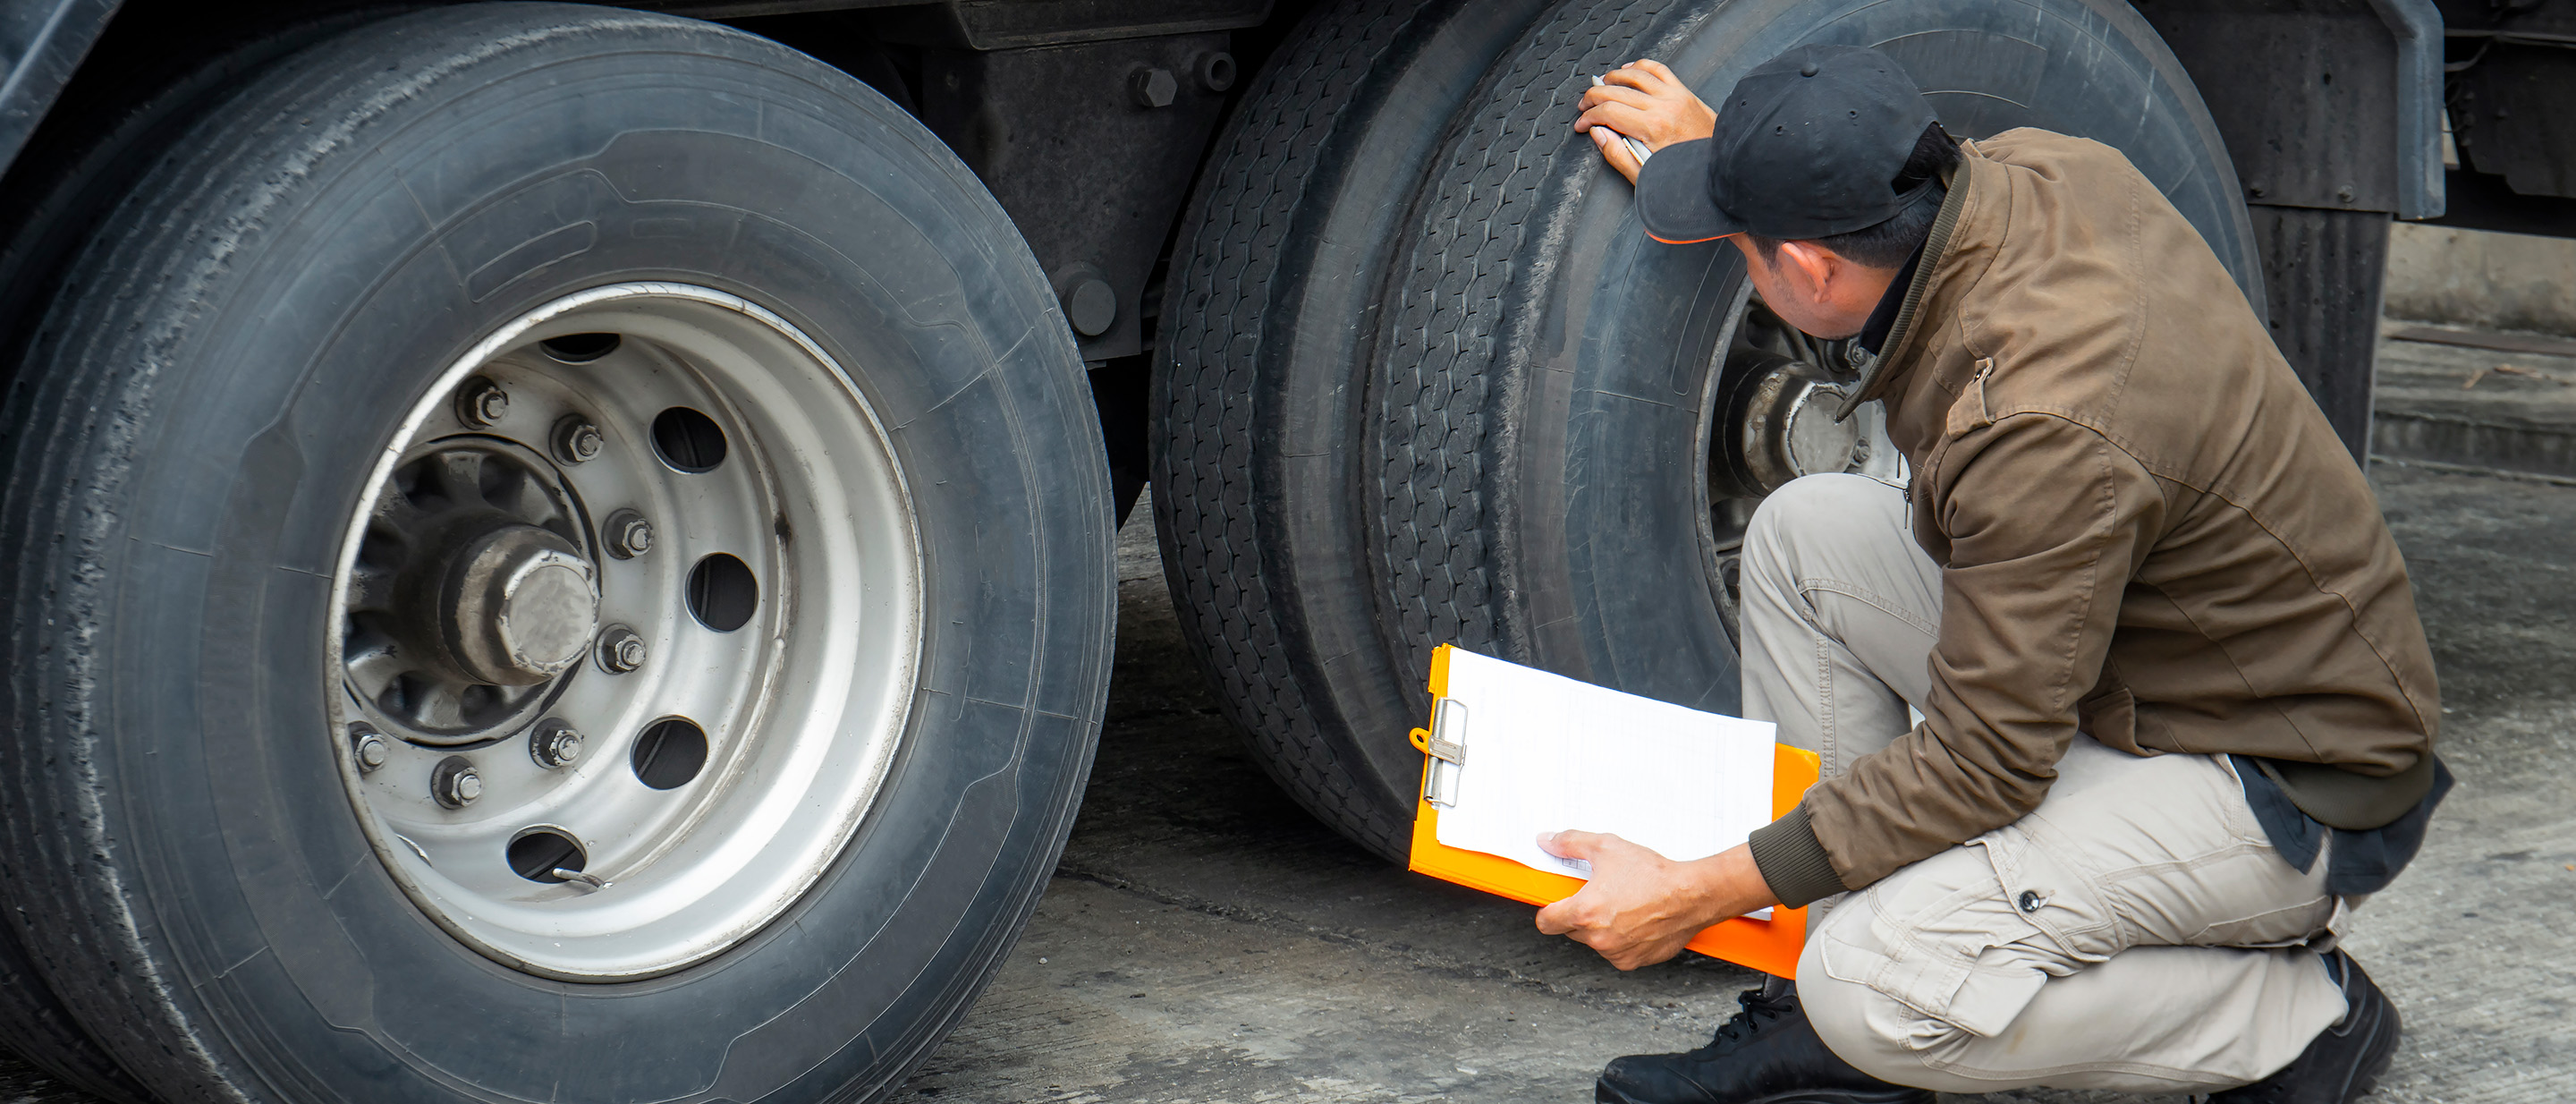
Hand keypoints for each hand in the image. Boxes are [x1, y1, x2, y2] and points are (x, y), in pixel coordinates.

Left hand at [1533, 833, 1776, 969]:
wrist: (1691, 895)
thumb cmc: (1653, 874)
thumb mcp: (1606, 847)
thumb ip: (1570, 843)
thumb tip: (1548, 841)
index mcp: (1584, 913)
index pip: (1545, 923)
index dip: (1548, 911)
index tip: (1555, 905)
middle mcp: (1598, 938)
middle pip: (1571, 931)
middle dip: (1580, 915)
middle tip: (1597, 896)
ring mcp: (1616, 953)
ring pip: (1595, 942)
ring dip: (1601, 928)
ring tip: (1621, 906)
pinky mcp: (1634, 961)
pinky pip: (1617, 952)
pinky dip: (1622, 940)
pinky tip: (1636, 920)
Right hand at [1576, 60, 1717, 184]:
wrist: (1720, 169)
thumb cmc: (1687, 176)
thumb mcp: (1645, 176)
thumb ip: (1618, 155)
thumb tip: (1598, 134)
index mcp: (1653, 128)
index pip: (1608, 112)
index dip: (1588, 117)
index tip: (1582, 124)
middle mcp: (1664, 107)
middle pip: (1616, 90)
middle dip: (1593, 97)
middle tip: (1585, 107)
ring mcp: (1676, 96)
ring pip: (1635, 74)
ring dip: (1613, 77)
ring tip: (1601, 86)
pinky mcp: (1685, 93)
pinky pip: (1659, 69)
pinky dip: (1640, 66)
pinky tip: (1629, 71)